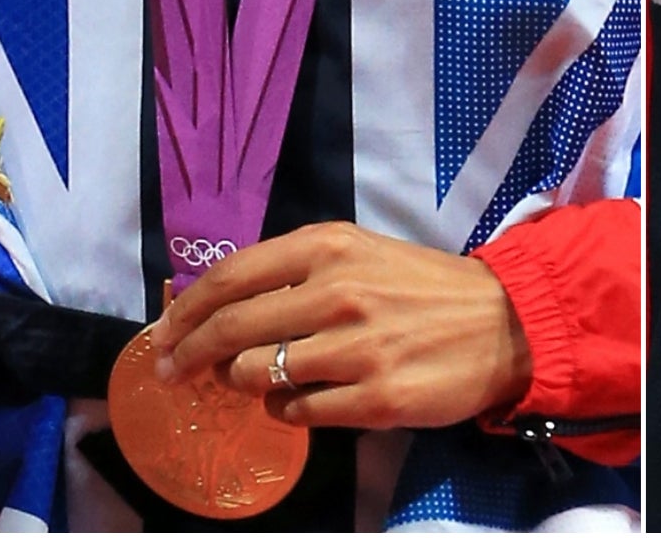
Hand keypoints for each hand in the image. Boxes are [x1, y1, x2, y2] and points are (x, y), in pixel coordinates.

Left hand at [151, 221, 532, 430]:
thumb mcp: (356, 253)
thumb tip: (221, 302)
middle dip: (188, 354)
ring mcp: (354, 348)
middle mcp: (335, 291)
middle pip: (232, 328)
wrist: (498, 323)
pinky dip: (283, 411)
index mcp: (326, 246)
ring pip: (258, 374)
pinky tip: (296, 401)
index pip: (231, 277)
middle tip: (172, 372)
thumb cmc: (417, 286)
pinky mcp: (374, 399)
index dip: (186, 308)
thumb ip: (293, 270)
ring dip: (240, 382)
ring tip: (248, 381)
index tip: (162, 332)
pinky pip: (297, 413)